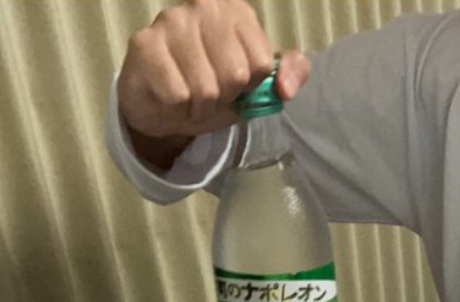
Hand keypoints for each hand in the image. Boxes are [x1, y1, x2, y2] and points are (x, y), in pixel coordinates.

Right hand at [118, 0, 309, 165]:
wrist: (162, 104)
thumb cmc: (213, 87)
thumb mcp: (259, 84)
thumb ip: (290, 74)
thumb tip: (286, 88)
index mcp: (236, 10)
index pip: (262, 63)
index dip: (250, 84)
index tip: (235, 81)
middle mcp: (203, 5)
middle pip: (236, 74)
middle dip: (226, 97)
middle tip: (211, 93)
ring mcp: (171, 21)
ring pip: (206, 88)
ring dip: (201, 106)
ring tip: (190, 96)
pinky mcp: (144, 44)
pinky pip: (178, 94)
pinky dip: (178, 108)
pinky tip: (170, 96)